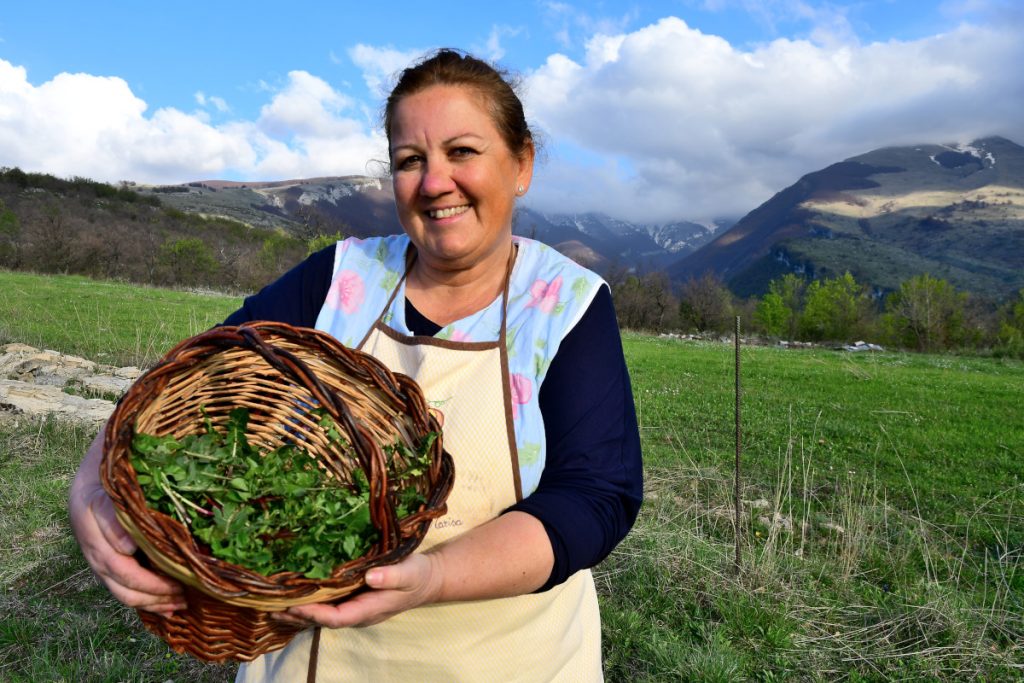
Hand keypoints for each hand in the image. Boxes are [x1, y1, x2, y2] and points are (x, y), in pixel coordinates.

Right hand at [69, 432, 185, 617]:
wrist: (102, 459)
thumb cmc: (119, 458)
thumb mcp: (121, 467)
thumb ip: (124, 499)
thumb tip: (127, 546)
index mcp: (90, 509)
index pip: (112, 548)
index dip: (137, 564)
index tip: (167, 572)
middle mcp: (89, 536)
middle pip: (116, 575)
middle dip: (151, 590)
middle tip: (183, 594)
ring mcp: (95, 550)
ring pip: (118, 586)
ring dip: (150, 600)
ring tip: (180, 605)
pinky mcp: (105, 558)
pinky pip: (121, 585)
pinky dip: (146, 598)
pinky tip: (169, 605)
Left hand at [275, 553, 442, 627]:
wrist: (426, 579)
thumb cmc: (418, 575)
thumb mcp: (411, 572)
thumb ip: (392, 575)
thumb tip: (371, 576)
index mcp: (370, 609)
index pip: (338, 617)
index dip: (315, 613)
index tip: (294, 606)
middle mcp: (357, 612)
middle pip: (323, 620)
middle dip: (297, 616)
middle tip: (270, 609)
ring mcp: (353, 607)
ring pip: (321, 614)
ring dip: (297, 612)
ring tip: (270, 607)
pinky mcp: (351, 598)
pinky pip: (326, 604)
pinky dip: (307, 602)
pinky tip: (290, 597)